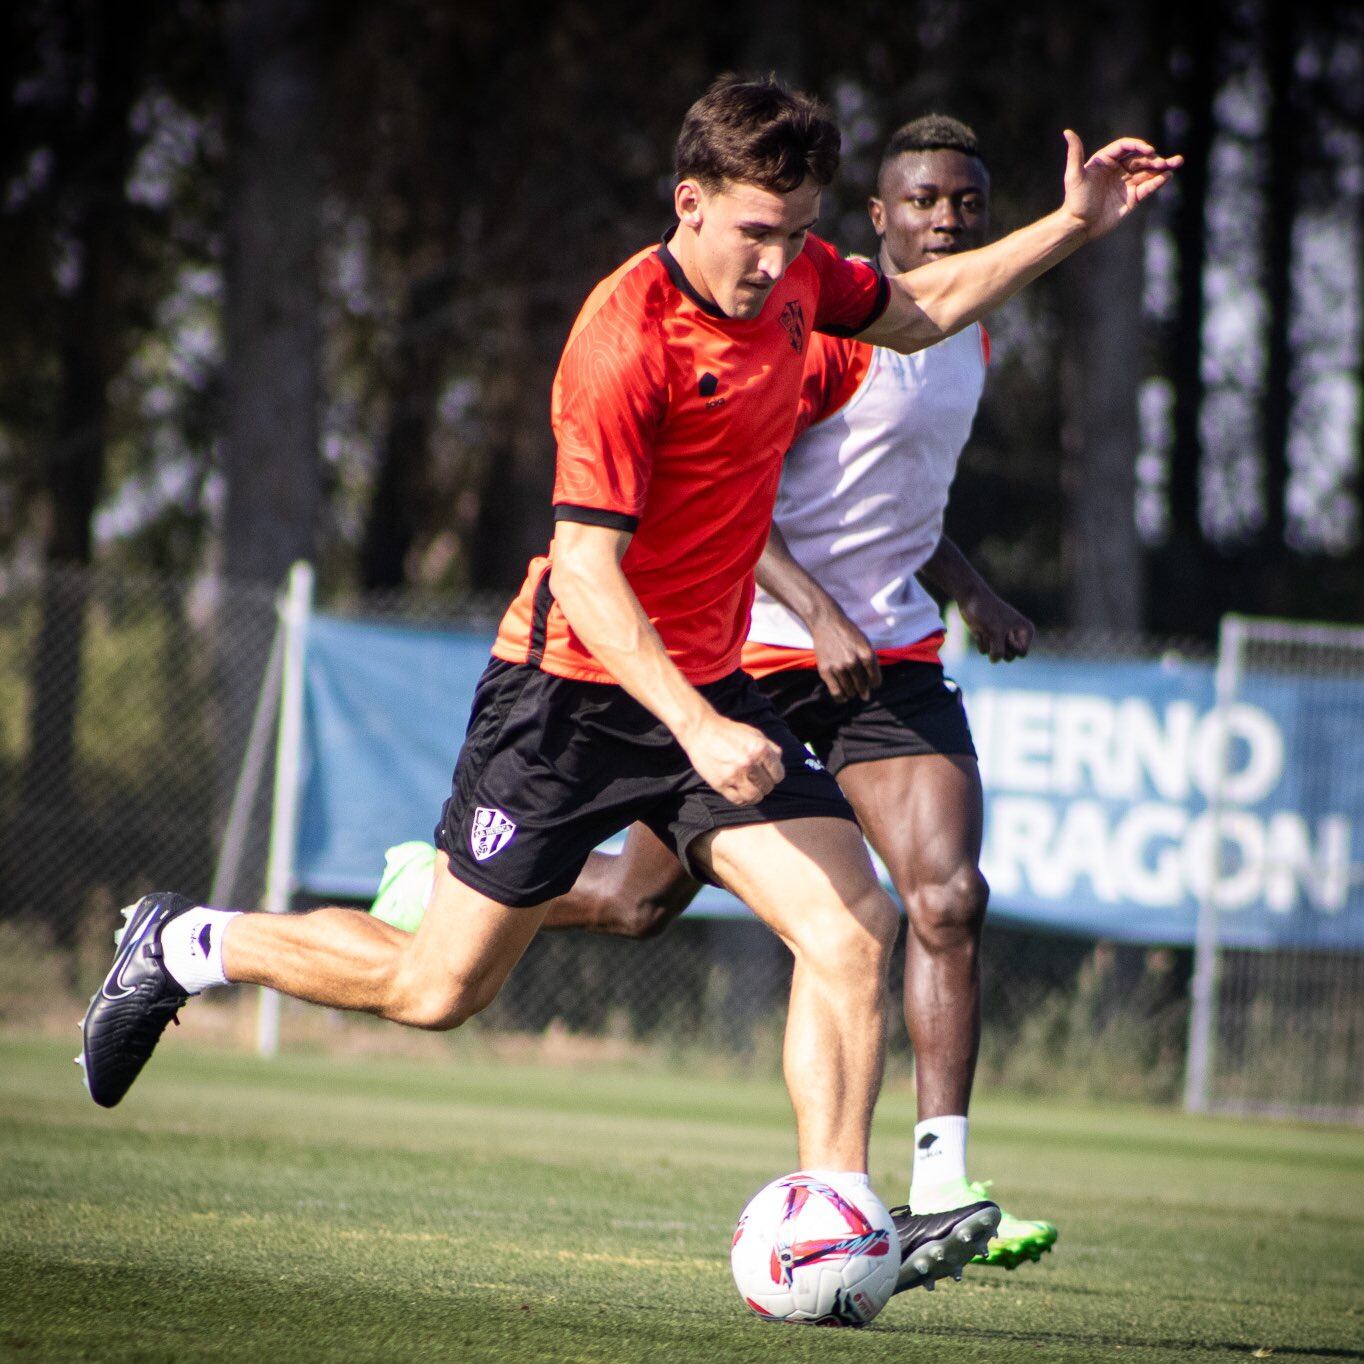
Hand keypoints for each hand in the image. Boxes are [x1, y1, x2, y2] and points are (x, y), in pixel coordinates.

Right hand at [679, 712, 784, 805]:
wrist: (701, 731)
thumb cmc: (729, 732)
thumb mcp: (754, 733)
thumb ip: (770, 747)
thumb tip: (779, 762)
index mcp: (760, 749)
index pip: (778, 774)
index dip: (775, 776)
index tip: (769, 775)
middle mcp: (749, 763)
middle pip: (767, 787)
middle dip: (765, 785)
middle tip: (758, 781)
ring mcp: (734, 775)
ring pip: (754, 797)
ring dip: (755, 795)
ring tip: (751, 789)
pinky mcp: (721, 784)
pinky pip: (738, 800)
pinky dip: (742, 799)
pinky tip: (740, 792)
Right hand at [810, 607, 880, 701]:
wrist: (827, 623)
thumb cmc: (848, 633)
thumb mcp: (865, 644)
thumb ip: (870, 665)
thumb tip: (868, 692)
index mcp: (867, 654)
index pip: (876, 680)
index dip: (874, 684)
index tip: (871, 683)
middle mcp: (853, 662)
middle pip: (862, 687)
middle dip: (863, 689)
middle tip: (859, 686)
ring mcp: (838, 667)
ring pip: (850, 691)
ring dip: (852, 693)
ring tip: (851, 689)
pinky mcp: (825, 670)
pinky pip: (836, 692)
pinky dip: (841, 698)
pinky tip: (843, 697)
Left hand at [960, 589, 1033, 662]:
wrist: (971, 600)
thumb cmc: (987, 613)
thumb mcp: (995, 633)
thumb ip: (998, 651)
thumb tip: (994, 660)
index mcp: (1026, 631)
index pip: (1022, 653)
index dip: (1010, 647)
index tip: (1004, 633)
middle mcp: (1016, 635)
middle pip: (1009, 657)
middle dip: (998, 647)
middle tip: (994, 632)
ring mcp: (1002, 638)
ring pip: (996, 655)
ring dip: (988, 644)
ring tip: (986, 630)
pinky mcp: (990, 639)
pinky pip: (985, 651)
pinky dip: (980, 641)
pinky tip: (979, 630)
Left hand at [1060, 130, 1181, 240]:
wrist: (1078, 225)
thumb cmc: (1075, 200)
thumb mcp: (1074, 176)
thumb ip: (1075, 153)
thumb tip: (1067, 131)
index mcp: (1106, 161)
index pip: (1126, 147)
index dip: (1138, 146)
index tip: (1148, 150)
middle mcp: (1117, 170)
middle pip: (1140, 158)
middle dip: (1154, 158)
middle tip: (1164, 161)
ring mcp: (1126, 183)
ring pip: (1147, 172)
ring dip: (1162, 167)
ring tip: (1177, 162)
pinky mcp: (1132, 198)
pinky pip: (1147, 187)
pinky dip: (1158, 181)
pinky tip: (1167, 176)